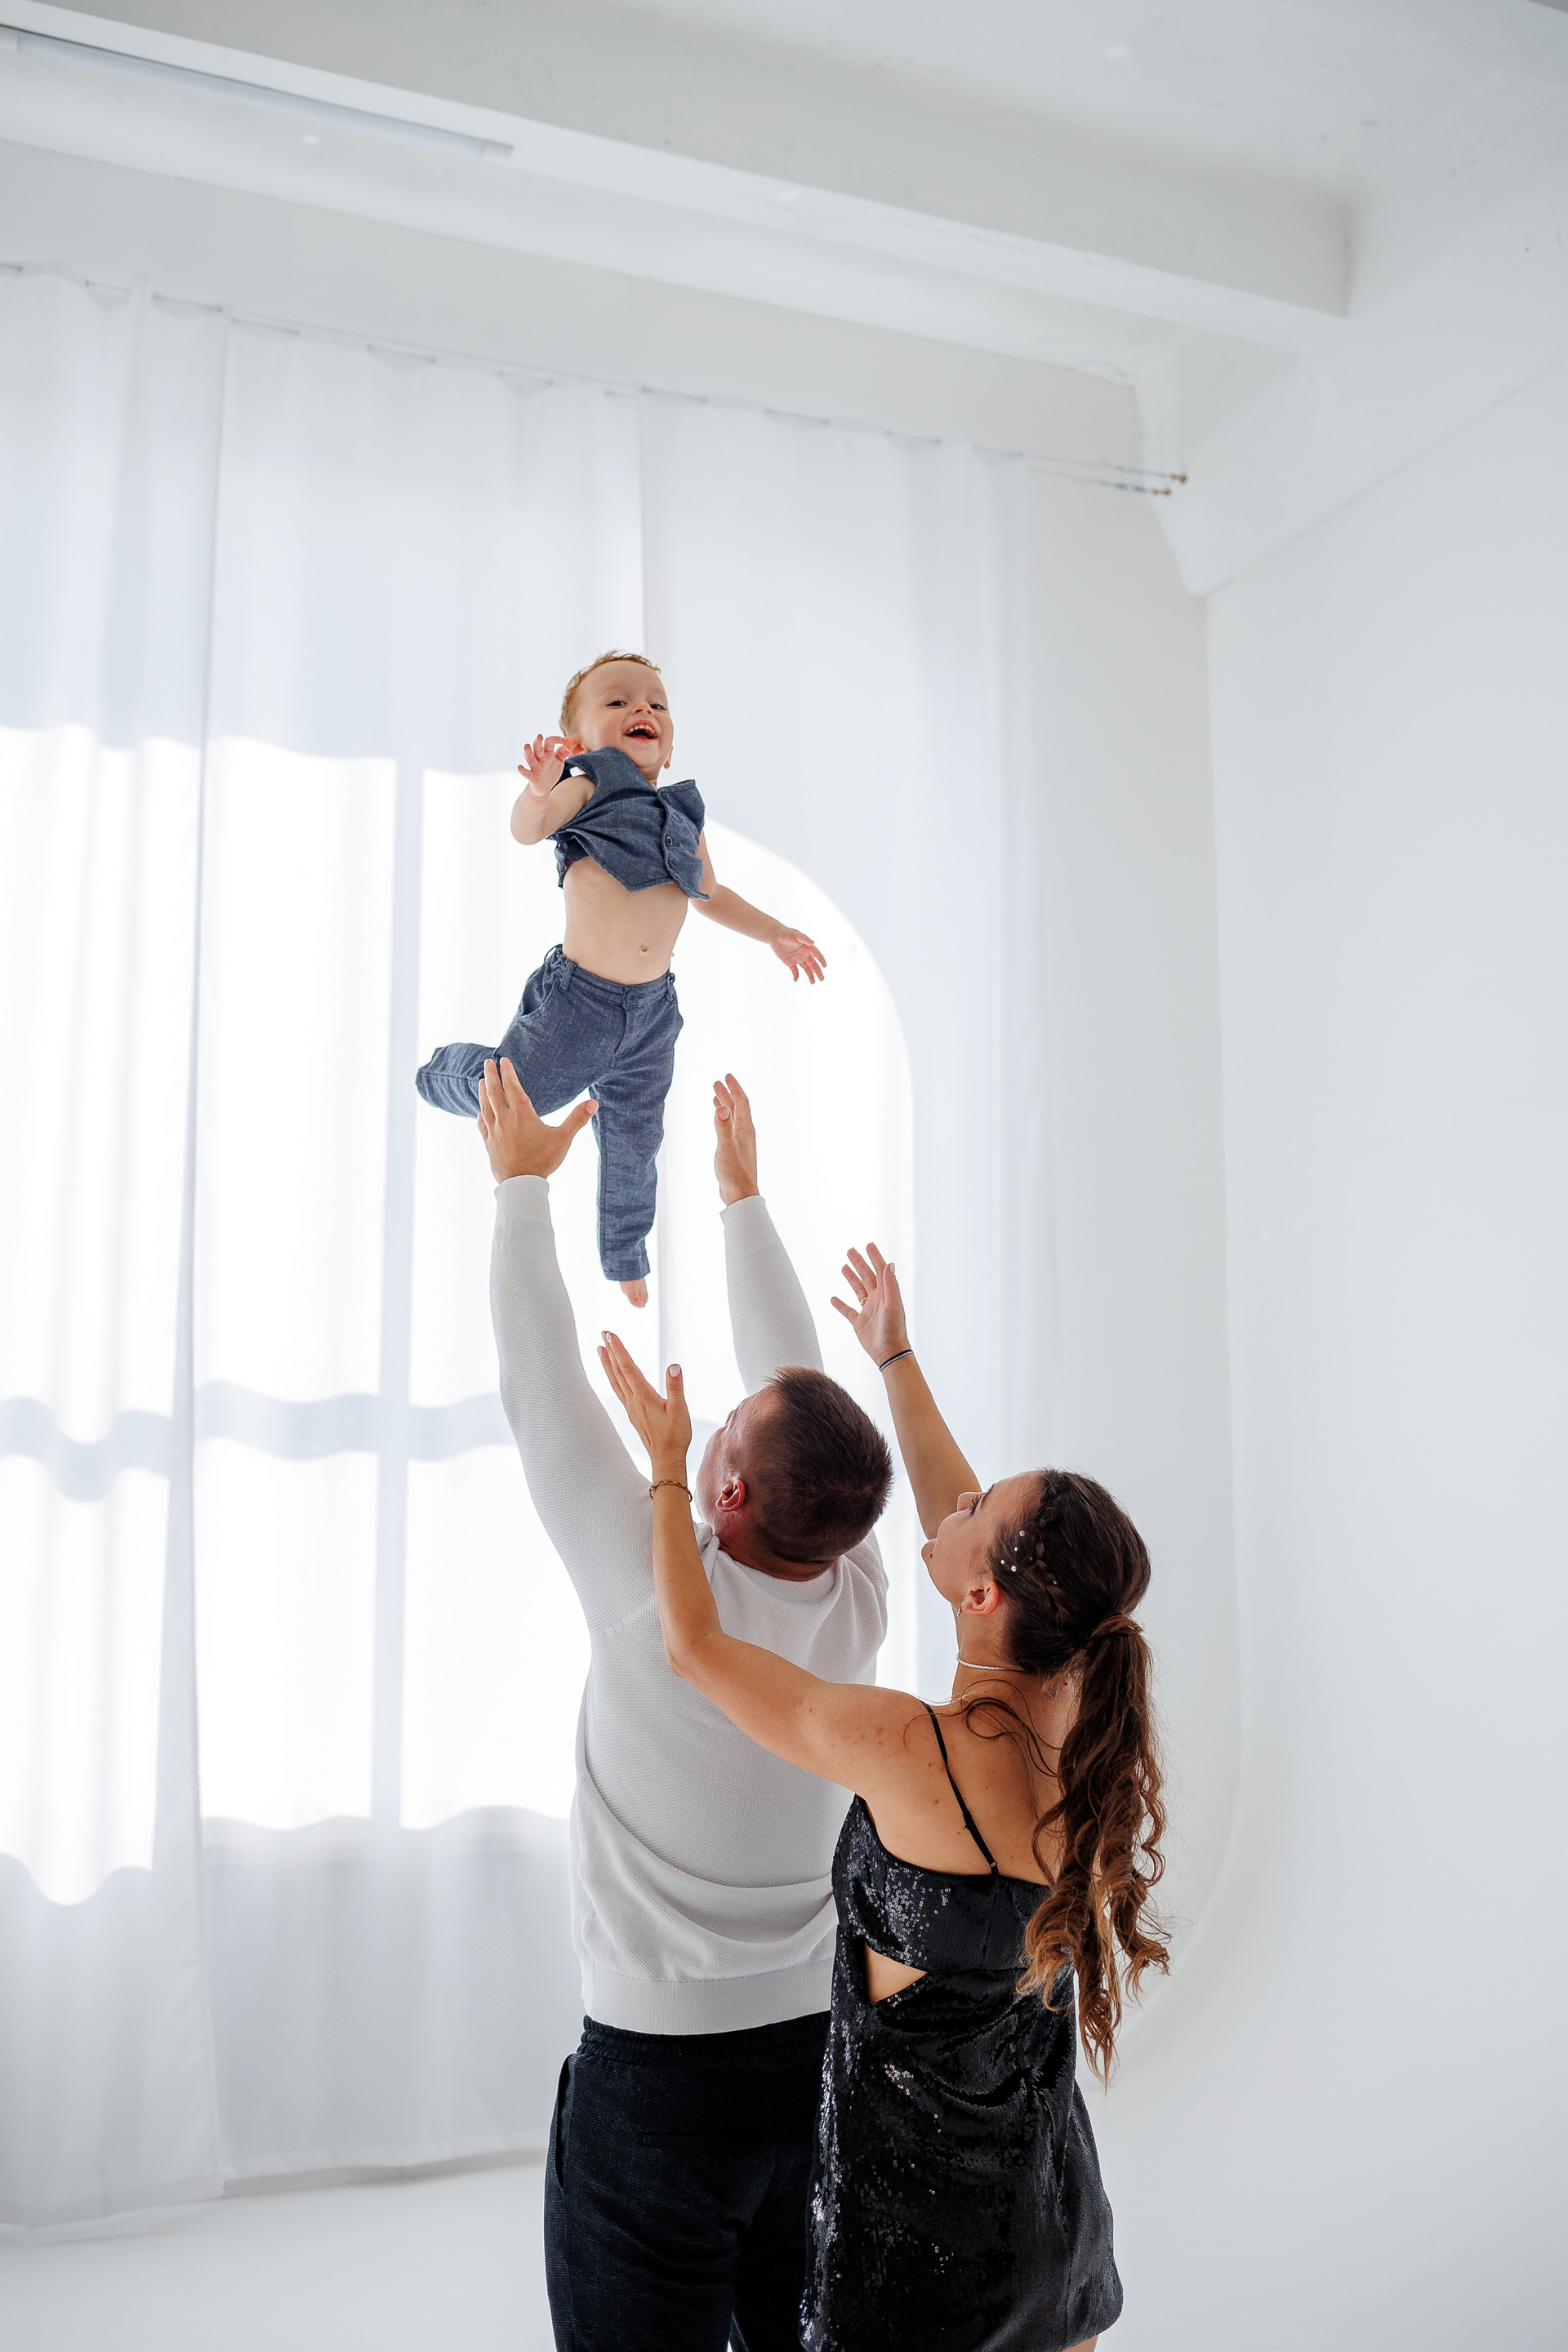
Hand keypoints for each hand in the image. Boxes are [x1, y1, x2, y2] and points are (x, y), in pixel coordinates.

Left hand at [478, 1057, 595, 1180]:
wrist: (521, 1184)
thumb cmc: (543, 1161)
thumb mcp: (563, 1139)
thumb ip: (577, 1119)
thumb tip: (593, 1103)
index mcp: (521, 1113)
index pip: (512, 1086)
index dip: (507, 1071)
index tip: (503, 1060)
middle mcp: (504, 1118)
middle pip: (494, 1091)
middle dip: (491, 1075)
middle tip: (488, 1063)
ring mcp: (494, 1131)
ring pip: (485, 1105)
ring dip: (483, 1091)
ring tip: (482, 1081)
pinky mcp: (488, 1142)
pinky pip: (482, 1123)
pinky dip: (481, 1112)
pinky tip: (481, 1111)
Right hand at [517, 734, 581, 800]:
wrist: (545, 787)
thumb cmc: (551, 771)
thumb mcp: (559, 762)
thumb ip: (562, 754)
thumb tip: (568, 750)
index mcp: (547, 753)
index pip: (549, 742)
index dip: (555, 739)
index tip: (563, 740)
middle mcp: (540, 758)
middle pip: (537, 748)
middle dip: (538, 742)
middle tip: (539, 736)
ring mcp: (535, 767)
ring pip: (531, 758)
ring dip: (528, 753)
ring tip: (526, 746)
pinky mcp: (532, 777)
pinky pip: (527, 773)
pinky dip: (523, 770)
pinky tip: (520, 767)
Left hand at [597, 1332, 692, 1474]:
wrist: (666, 1458)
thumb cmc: (675, 1435)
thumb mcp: (680, 1410)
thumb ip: (675, 1387)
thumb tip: (674, 1366)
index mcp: (643, 1396)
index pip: (628, 1368)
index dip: (619, 1349)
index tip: (610, 1334)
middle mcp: (633, 1400)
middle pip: (618, 1372)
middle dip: (610, 1352)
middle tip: (603, 1334)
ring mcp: (631, 1407)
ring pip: (615, 1381)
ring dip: (607, 1364)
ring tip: (600, 1350)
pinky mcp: (633, 1413)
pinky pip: (619, 1390)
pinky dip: (613, 1378)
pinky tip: (613, 1375)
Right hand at [713, 1073, 758, 1205]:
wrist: (740, 1193)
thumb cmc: (734, 1172)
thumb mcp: (726, 1148)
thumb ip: (723, 1127)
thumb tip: (724, 1107)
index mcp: (745, 1129)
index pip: (741, 1103)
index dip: (734, 1089)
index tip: (727, 1076)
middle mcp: (745, 1133)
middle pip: (737, 1108)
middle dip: (728, 1094)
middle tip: (718, 1083)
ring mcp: (740, 1141)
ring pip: (733, 1118)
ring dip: (726, 1106)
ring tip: (716, 1097)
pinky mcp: (735, 1150)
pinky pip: (730, 1128)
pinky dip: (724, 1119)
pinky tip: (719, 1121)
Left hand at [769, 929, 826, 984]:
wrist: (775, 936)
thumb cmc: (787, 933)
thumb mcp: (796, 935)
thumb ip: (805, 939)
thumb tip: (812, 943)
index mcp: (807, 948)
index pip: (816, 954)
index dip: (821, 960)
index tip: (824, 966)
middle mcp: (804, 954)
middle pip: (813, 964)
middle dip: (817, 971)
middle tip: (822, 978)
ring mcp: (798, 959)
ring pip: (806, 969)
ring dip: (810, 975)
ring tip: (812, 982)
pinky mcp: (790, 962)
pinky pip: (795, 970)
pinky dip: (796, 975)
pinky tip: (796, 979)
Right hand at [830, 1244, 908, 1367]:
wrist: (889, 1352)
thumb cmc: (894, 1329)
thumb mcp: (893, 1304)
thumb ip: (891, 1285)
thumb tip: (889, 1264)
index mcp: (886, 1293)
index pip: (880, 1270)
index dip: (875, 1257)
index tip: (869, 1245)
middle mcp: (877, 1299)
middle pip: (867, 1276)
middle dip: (859, 1263)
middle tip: (850, 1251)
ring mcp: (868, 1310)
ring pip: (858, 1290)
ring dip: (851, 1278)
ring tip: (844, 1267)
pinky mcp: (859, 1322)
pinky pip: (848, 1310)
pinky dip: (840, 1304)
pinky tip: (833, 1299)